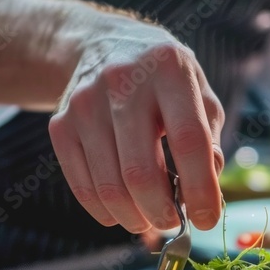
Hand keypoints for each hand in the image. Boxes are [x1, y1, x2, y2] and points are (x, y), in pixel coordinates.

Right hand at [48, 4, 224, 233]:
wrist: (103, 45)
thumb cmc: (164, 80)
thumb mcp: (199, 93)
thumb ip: (209, 141)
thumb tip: (206, 194)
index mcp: (169, 70)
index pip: (188, 141)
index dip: (200, 189)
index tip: (207, 219)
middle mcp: (122, 83)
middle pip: (140, 173)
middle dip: (161, 212)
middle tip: (173, 223)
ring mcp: (85, 104)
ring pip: (110, 187)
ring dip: (135, 218)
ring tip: (149, 218)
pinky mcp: (60, 125)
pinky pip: (83, 187)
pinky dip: (106, 211)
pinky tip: (123, 210)